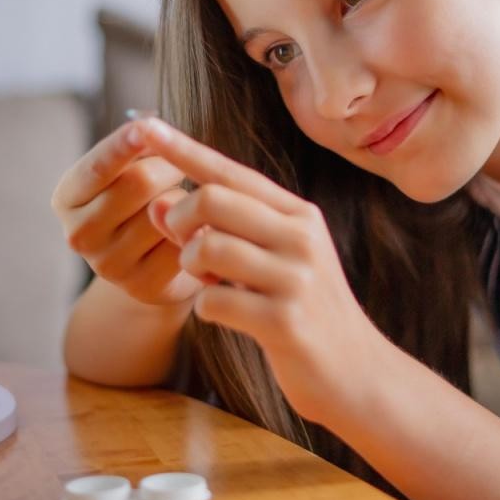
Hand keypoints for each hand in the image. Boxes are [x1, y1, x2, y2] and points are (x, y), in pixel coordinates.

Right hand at [50, 120, 207, 306]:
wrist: (153, 265)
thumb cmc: (143, 202)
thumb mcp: (128, 170)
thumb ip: (139, 149)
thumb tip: (153, 131)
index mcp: (68, 197)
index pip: (99, 165)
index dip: (124, 144)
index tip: (145, 127)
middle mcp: (79, 233)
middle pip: (139, 182)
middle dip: (170, 167)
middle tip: (182, 168)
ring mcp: (109, 264)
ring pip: (165, 212)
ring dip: (186, 201)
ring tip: (184, 204)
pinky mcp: (142, 286)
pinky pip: (182, 244)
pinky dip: (196, 231)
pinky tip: (195, 230)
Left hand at [132, 117, 390, 424]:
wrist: (355, 372)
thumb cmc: (304, 310)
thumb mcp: (270, 261)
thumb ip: (220, 231)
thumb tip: (157, 205)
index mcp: (298, 214)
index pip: (230, 171)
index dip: (183, 150)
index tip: (144, 127)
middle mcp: (301, 237)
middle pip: (212, 200)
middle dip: (180, 221)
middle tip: (185, 246)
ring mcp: (295, 279)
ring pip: (208, 247)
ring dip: (191, 266)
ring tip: (207, 281)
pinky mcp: (285, 322)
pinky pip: (214, 301)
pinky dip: (206, 307)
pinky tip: (225, 314)